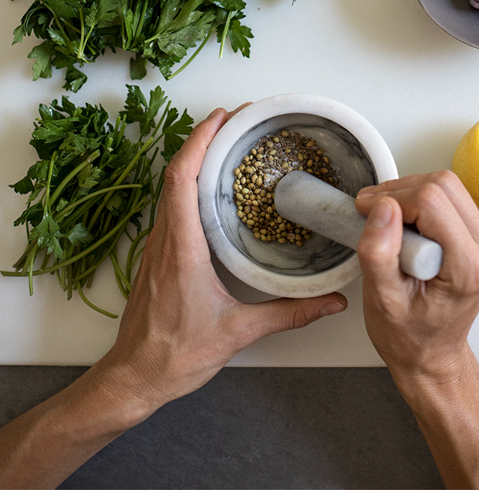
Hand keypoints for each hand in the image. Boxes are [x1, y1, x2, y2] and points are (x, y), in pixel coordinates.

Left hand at [99, 107, 346, 419]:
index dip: (198, 141)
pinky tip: (209, 190)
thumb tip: (328, 301)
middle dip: (201, 139)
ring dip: (193, 160)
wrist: (133, 377)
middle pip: (174, 173)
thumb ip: (288, 313)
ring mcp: (156, 247)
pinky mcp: (157, 257)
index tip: (220, 118)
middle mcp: (164, 239)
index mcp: (181, 248)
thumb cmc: (174, 354)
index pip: (182, 179)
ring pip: (169, 189)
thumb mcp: (238, 332)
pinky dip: (187, 184)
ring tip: (225, 144)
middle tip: (232, 120)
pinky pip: (169, 207)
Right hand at [355, 171, 478, 387]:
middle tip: (374, 216)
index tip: (366, 213)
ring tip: (387, 223)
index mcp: (469, 268)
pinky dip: (420, 202)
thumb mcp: (381, 300)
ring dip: (410, 194)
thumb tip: (382, 208)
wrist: (430, 355)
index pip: (432, 201)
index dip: (392, 199)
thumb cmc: (409, 336)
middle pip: (443, 184)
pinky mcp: (478, 235)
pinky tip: (404, 227)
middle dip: (401, 191)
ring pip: (448, 185)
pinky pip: (450, 198)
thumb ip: (379, 253)